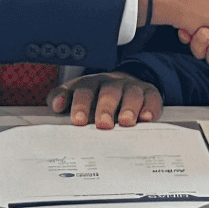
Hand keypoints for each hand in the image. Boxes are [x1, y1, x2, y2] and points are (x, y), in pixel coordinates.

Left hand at [48, 72, 162, 127]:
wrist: (123, 85)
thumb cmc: (96, 96)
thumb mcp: (76, 95)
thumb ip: (63, 98)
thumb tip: (56, 105)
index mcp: (91, 83)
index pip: (84, 90)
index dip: (81, 104)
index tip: (78, 120)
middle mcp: (112, 83)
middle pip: (109, 92)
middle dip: (105, 108)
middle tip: (102, 124)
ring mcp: (132, 87)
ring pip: (131, 94)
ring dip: (129, 108)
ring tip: (126, 122)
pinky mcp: (150, 93)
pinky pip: (152, 98)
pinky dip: (150, 108)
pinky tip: (146, 118)